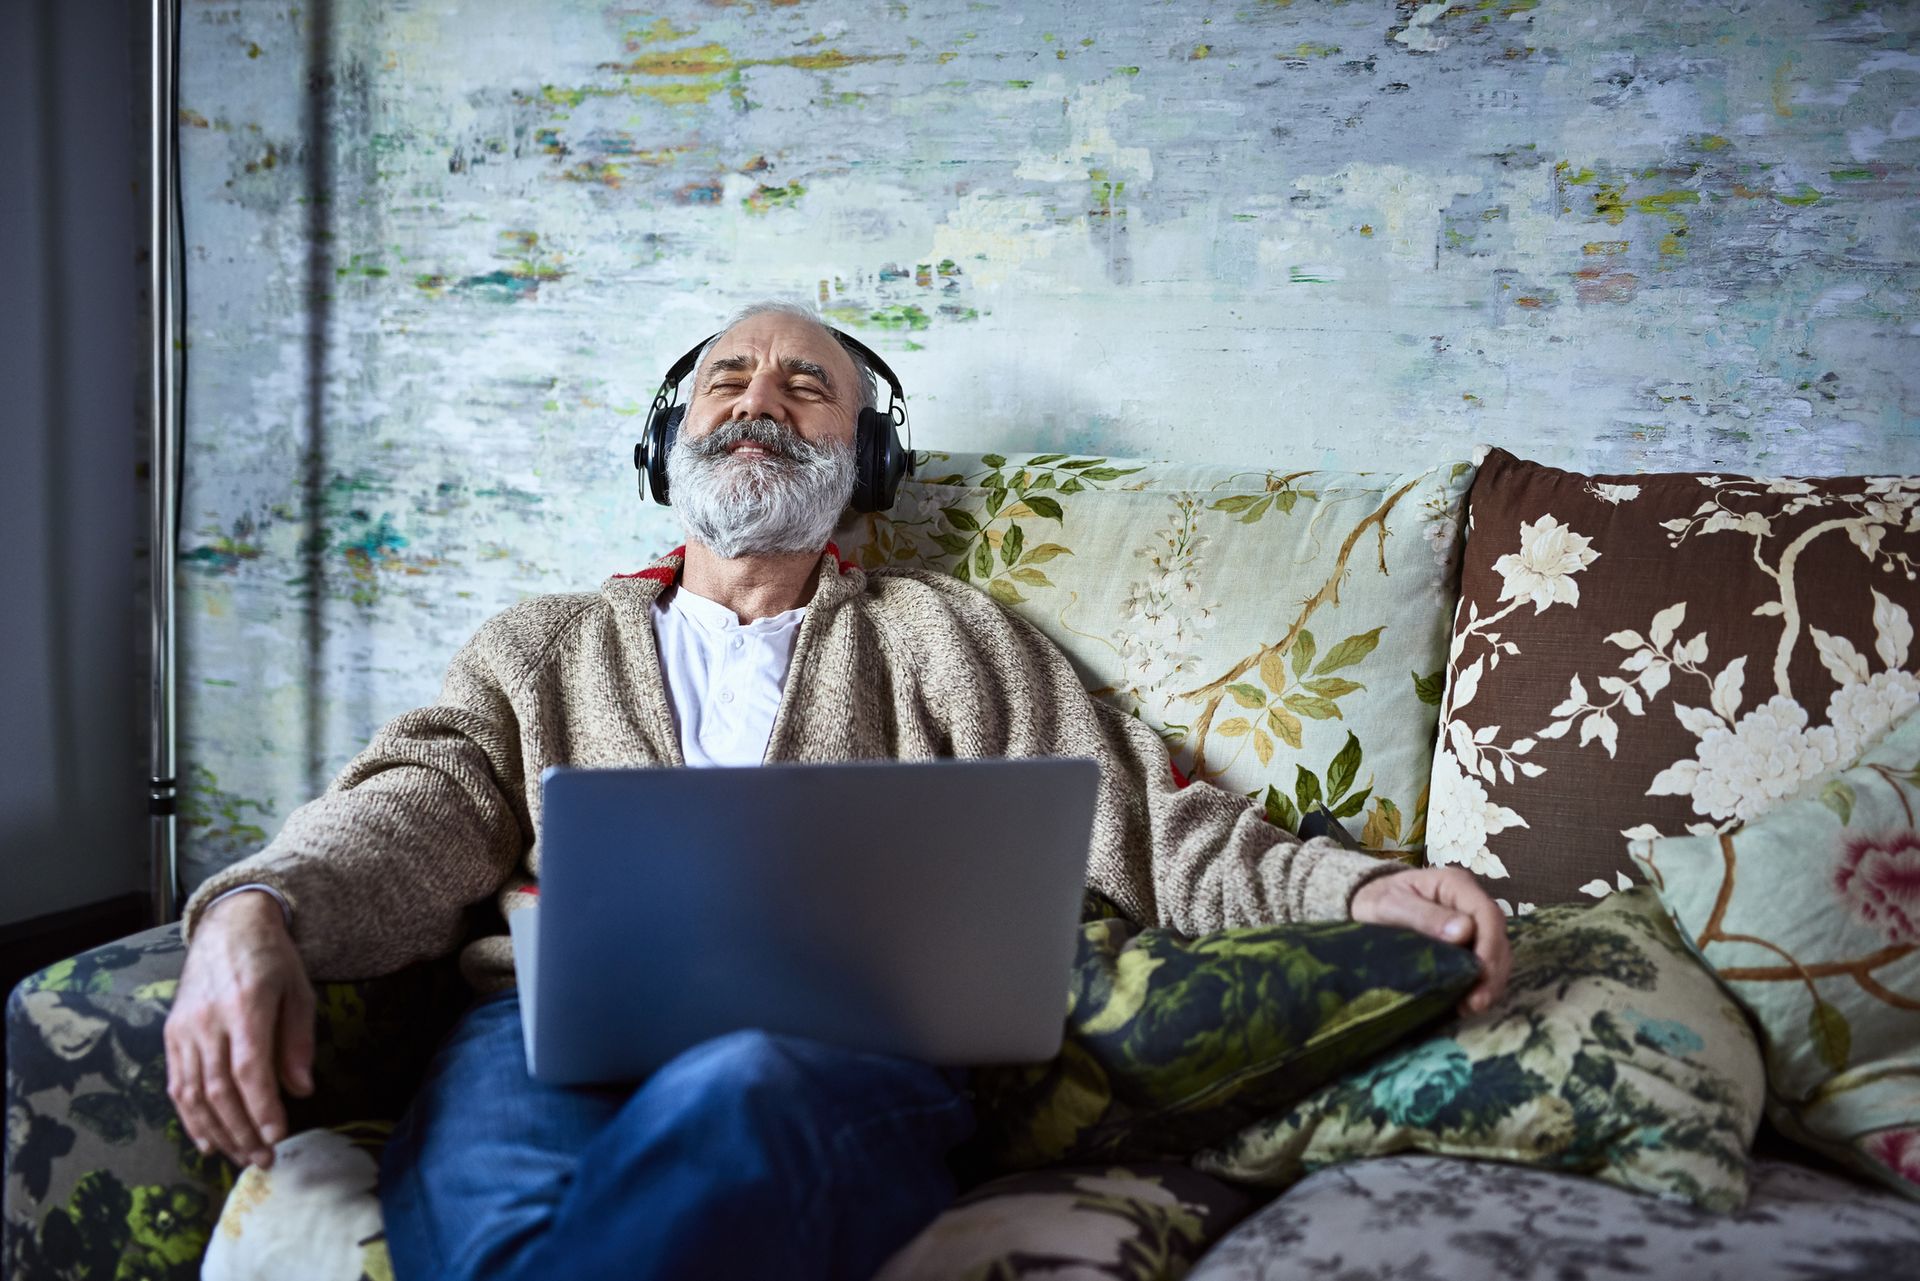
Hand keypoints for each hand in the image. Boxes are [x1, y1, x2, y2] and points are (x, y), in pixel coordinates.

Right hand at [164, 891, 315, 1168]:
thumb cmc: (272, 959)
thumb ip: (298, 1041)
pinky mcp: (171, 1034)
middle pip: (219, 1089)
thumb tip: (302, 1091)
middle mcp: (208, 1020)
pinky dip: (189, 1116)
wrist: (228, 926)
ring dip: (216, 1131)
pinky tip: (206, 1139)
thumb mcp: (299, 990)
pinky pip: (176, 1083)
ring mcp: (184, 1028)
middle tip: (263, 1159)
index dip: (262, 1107)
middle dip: (241, 1130)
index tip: (278, 1135)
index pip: (249, 1068)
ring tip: (240, 1157)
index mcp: (245, 1005)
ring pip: (193, 1093)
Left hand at [1350, 866, 1510, 1017]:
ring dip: (1491, 981)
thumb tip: (1464, 932)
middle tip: (1477, 1002)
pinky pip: (1484, 963)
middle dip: (1492, 970)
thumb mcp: (1389, 905)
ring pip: (1496, 952)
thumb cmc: (1376, 901)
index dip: (1490, 945)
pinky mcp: (1468, 942)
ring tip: (1473, 1006)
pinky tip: (1468, 1002)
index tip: (1481, 973)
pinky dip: (1481, 983)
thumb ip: (1423, 916)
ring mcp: (1472, 922)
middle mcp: (1470, 901)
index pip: (1487, 913)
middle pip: (1497, 935)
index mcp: (1455, 884)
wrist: (1365, 906)